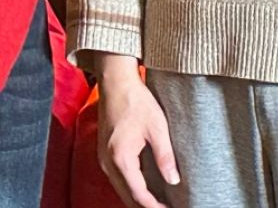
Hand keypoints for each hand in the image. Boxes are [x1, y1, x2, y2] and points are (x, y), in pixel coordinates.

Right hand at [95, 57, 179, 207]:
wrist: (116, 82)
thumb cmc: (135, 100)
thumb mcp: (157, 127)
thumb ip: (165, 155)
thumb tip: (173, 180)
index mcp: (121, 158)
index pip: (138, 194)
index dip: (153, 206)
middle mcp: (108, 163)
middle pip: (126, 196)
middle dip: (144, 206)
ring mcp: (103, 159)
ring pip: (121, 188)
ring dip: (137, 197)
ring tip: (157, 202)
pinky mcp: (104, 153)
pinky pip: (117, 177)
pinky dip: (130, 186)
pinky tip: (143, 186)